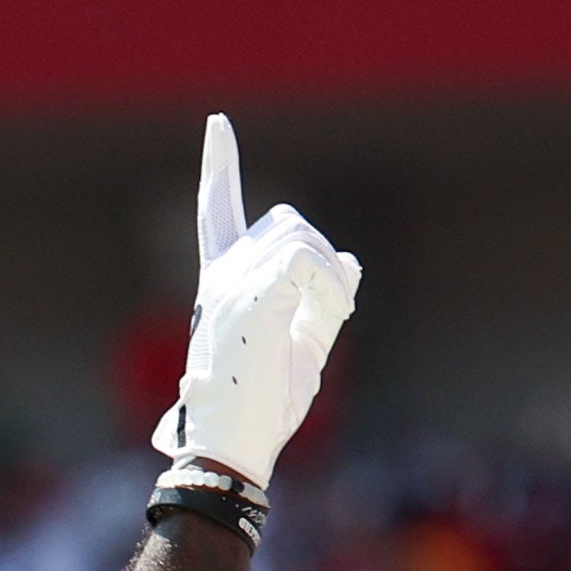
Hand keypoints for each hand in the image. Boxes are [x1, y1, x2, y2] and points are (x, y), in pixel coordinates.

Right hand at [148, 113, 359, 490]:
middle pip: (287, 222)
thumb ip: (323, 301)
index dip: (220, 169)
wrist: (234, 444)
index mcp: (223, 285)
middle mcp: (221, 276)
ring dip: (332, 278)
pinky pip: (309, 260)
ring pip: (302, 237)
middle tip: (333, 310)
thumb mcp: (303, 346)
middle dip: (323, 256)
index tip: (218, 126)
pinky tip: (331, 317)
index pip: (218, 212)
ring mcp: (233, 282)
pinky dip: (332, 287)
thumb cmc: (262, 407)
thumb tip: (352, 261)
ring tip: (330, 320)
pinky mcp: (253, 294)